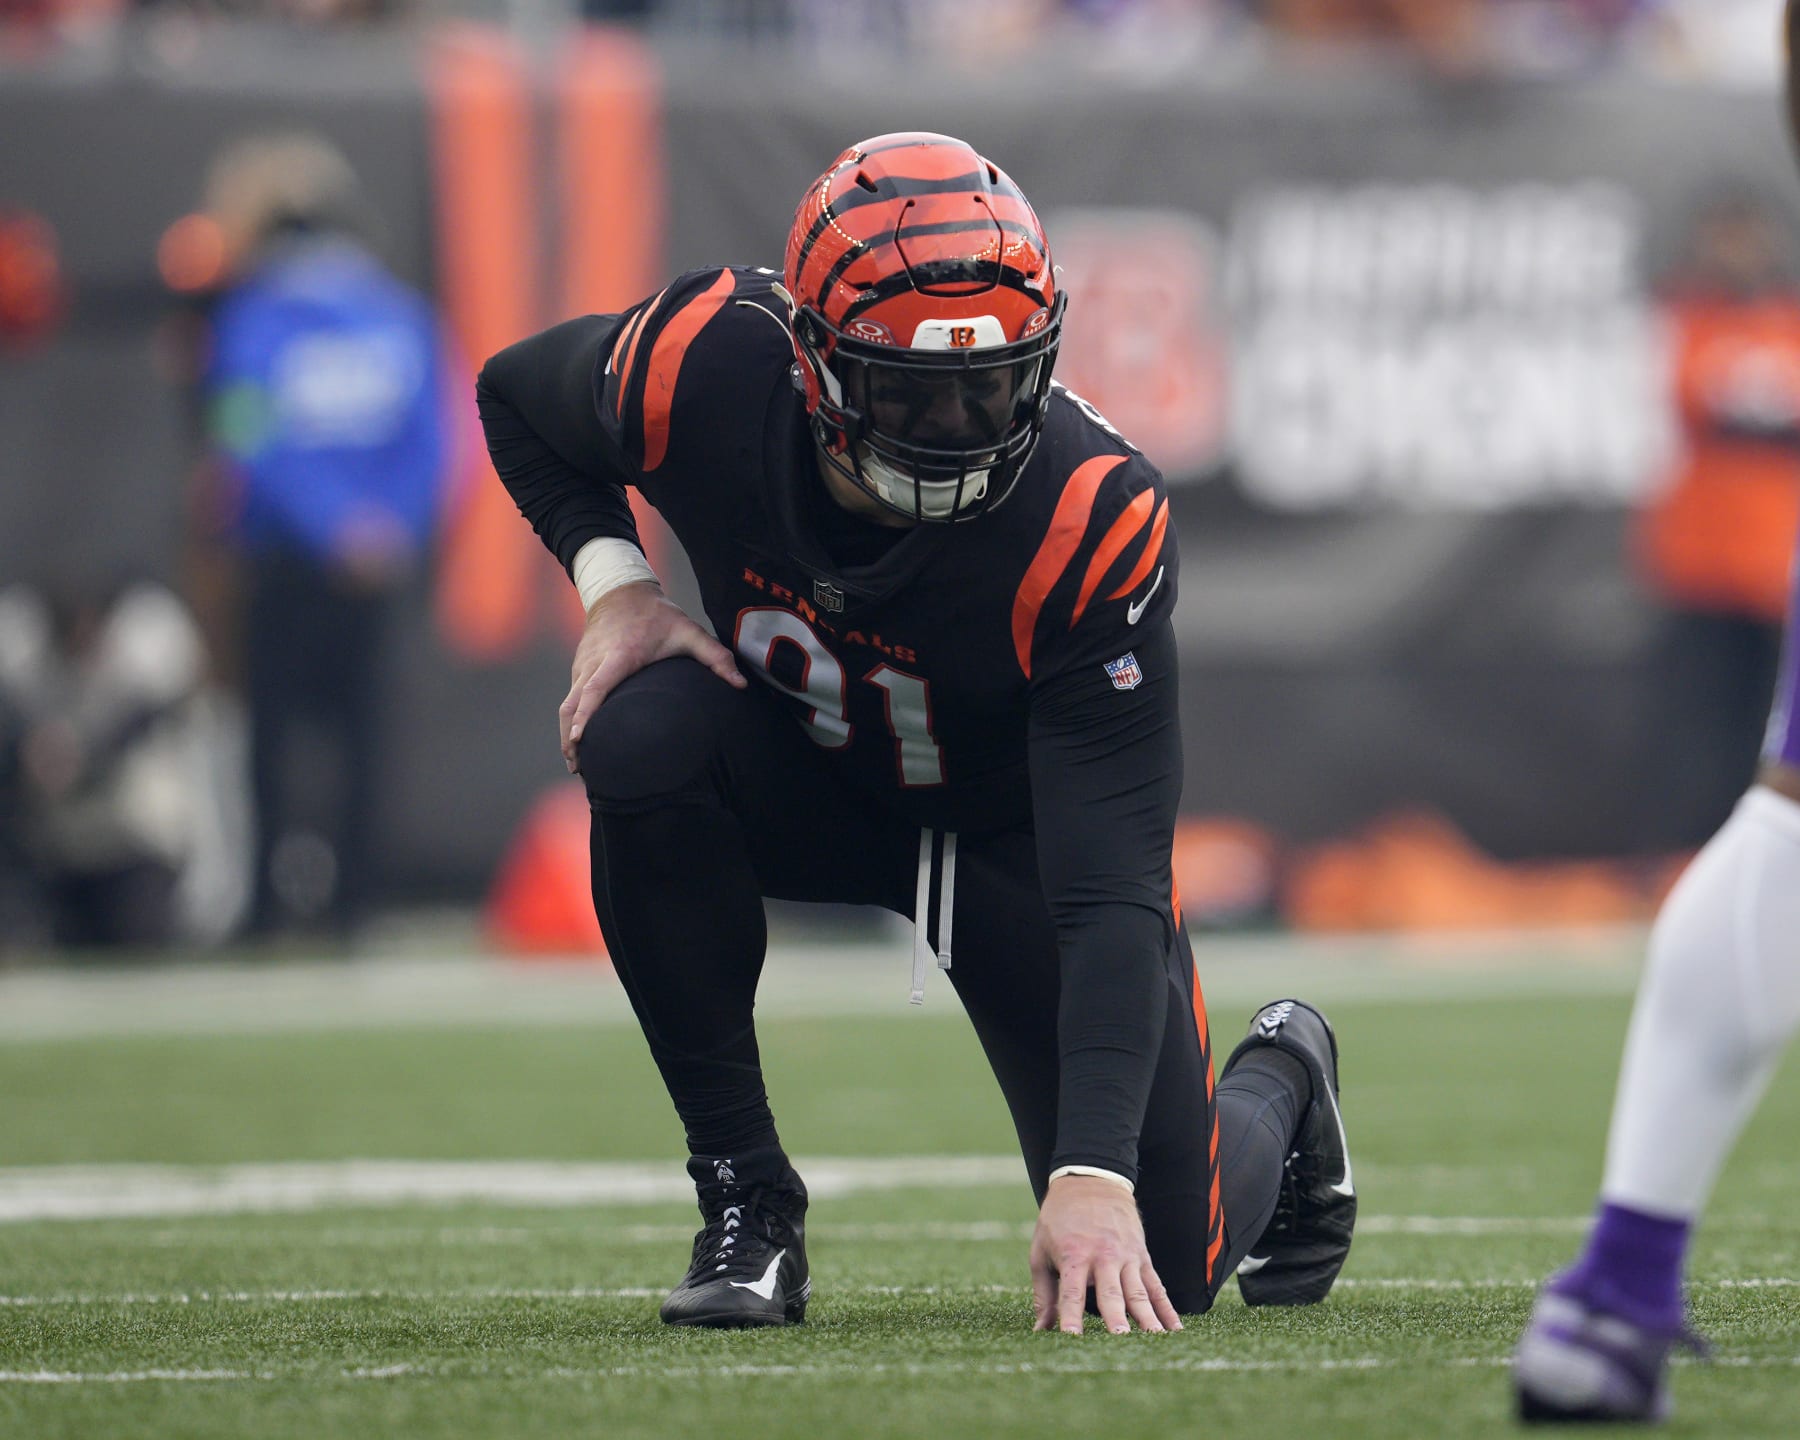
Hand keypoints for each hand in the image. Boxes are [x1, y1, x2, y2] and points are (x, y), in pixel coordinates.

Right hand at [560, 581, 745, 771]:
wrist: (621, 591)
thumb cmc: (657, 615)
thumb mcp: (689, 630)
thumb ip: (716, 657)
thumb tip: (741, 684)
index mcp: (619, 656)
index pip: (596, 688)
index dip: (586, 715)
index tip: (579, 739)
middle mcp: (595, 662)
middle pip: (572, 705)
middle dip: (571, 738)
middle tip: (580, 769)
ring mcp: (582, 666)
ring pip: (566, 705)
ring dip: (567, 734)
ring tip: (577, 765)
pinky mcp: (578, 669)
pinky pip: (569, 699)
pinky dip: (570, 721)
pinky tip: (578, 743)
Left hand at [1029, 1174, 1181, 1335]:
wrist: (1091, 1181)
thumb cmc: (1059, 1220)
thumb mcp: (1040, 1250)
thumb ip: (1044, 1293)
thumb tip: (1040, 1331)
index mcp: (1074, 1255)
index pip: (1071, 1292)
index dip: (1071, 1316)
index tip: (1072, 1338)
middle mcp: (1103, 1256)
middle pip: (1111, 1293)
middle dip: (1116, 1318)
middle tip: (1121, 1341)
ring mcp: (1126, 1257)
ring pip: (1139, 1293)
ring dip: (1148, 1318)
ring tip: (1156, 1340)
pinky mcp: (1142, 1257)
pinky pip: (1156, 1286)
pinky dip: (1166, 1309)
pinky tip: (1175, 1330)